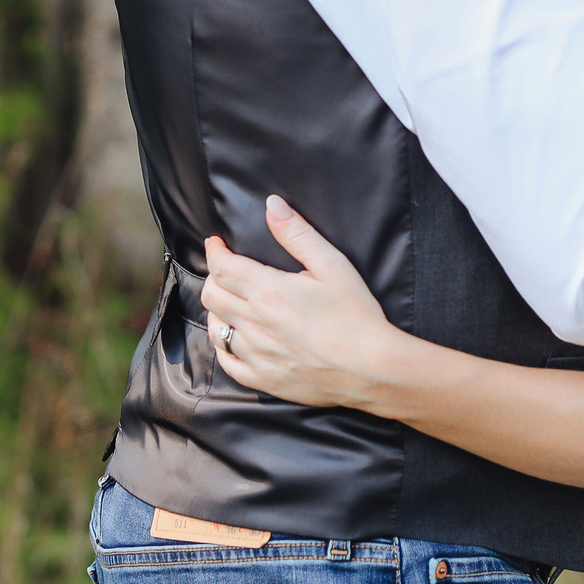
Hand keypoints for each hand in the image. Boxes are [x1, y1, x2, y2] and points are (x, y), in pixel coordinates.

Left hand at [200, 196, 397, 408]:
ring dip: (218, 309)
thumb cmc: (356, 315)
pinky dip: (223, 345)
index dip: (215, 251)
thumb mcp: (333, 265)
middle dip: (214, 275)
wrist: (371, 369)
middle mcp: (255, 324)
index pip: (222, 266)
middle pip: (212, 295)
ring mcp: (256, 355)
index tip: (216, 243)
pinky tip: (235, 337)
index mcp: (269, 293)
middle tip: (226, 268)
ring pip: (216, 327)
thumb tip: (272, 205)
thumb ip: (298, 234)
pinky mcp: (262, 379)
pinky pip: (226, 361)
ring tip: (231, 300)